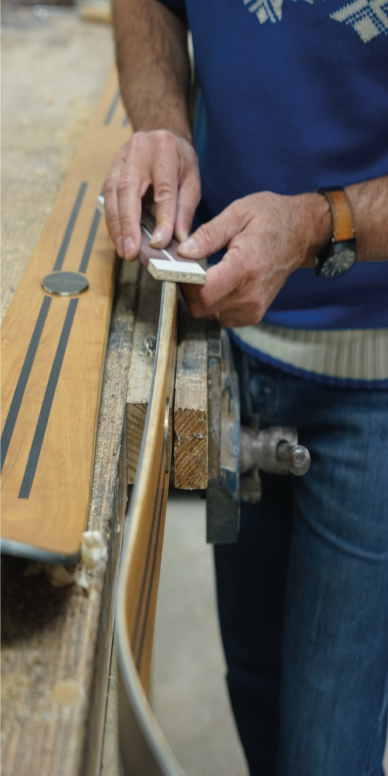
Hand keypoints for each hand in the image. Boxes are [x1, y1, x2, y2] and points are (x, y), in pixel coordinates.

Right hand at [103, 130, 200, 259]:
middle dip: (128, 224)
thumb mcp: (191, 180)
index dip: (162, 218)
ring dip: (116, 225)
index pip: (163, 189)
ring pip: (112, 193)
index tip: (160, 243)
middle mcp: (139, 151)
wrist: (161, 132)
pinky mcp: (111, 168)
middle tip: (131, 251)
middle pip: (128, 189)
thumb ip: (185, 209)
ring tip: (123, 250)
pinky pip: (107, 196)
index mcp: (165, 150)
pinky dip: (112, 220)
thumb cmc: (179, 160)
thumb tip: (180, 240)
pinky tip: (117, 238)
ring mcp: (121, 158)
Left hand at [178, 192, 330, 326]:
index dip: (184, 283)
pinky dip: (214, 304)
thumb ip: (207, 235)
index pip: (203, 293)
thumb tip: (183, 253)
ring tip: (207, 274)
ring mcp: (254, 307)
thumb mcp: (237, 214)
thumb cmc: (272, 218)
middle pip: (202, 308)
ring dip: (201, 298)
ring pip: (209, 315)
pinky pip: (221, 317)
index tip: (178, 267)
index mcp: (246, 267)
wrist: (302, 232)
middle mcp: (251, 294)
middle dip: (188, 290)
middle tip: (188, 269)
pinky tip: (220, 284)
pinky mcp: (254, 314)